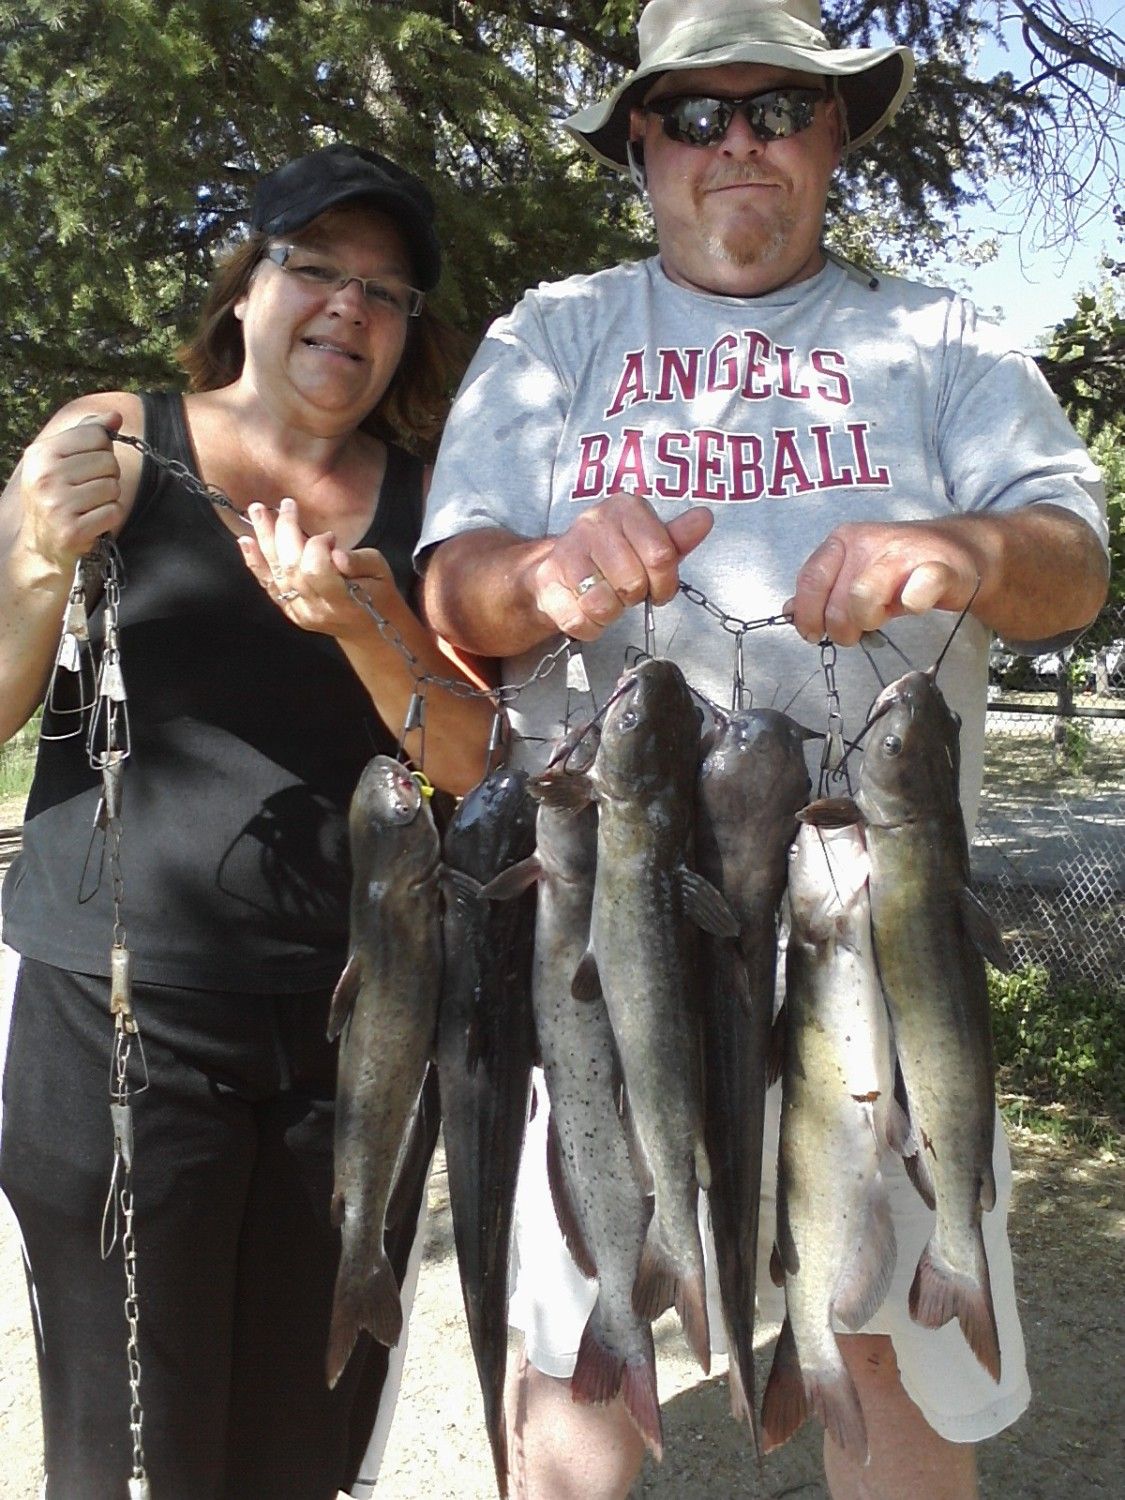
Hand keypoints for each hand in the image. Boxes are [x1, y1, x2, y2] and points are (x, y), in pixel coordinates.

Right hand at [18, 411, 126, 570]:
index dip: (102, 450)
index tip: (88, 465)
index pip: (96, 435)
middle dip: (107, 476)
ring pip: (113, 487)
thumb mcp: (59, 461)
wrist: (42, 546)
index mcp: (40, 454)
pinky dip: (110, 517)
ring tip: (89, 505)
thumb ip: (85, 434)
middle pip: (108, 461)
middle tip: (88, 490)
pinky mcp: (72, 530)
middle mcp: (46, 477)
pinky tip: (93, 520)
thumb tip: (114, 416)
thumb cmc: (56, 498)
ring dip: (108, 498)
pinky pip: (114, 511)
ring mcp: (57, 505)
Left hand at [237, 497, 399, 637]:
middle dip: (286, 531)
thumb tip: (335, 552)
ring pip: (276, 573)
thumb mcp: (381, 571)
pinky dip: (256, 562)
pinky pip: (269, 585)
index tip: (330, 536)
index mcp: (342, 601)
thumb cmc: (379, 595)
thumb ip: (359, 560)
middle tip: (285, 505)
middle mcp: (315, 609)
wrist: (370, 630)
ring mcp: (300, 612)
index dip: (318, 545)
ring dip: (265, 540)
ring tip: (257, 512)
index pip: (316, 568)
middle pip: (291, 566)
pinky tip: (246, 542)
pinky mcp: (290, 610)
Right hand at [528, 492, 713, 641]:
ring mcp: (566, 552)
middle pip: (633, 583)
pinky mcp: (547, 582)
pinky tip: (587, 610)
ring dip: (611, 613)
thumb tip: (705, 518)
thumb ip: (677, 537)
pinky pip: (580, 621)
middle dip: (635, 597)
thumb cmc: (614, 557)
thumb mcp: (649, 544)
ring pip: (604, 604)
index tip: (659, 587)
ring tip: (606, 598)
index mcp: (625, 508)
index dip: (665, 583)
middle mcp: (592, 523)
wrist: (559, 570)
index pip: (662, 556)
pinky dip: (590, 627)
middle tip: (626, 590)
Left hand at [785, 521, 982, 646]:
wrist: (960, 553)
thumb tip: (788, 611)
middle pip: (836, 599)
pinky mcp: (937, 567)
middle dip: (841, 628)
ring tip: (882, 618)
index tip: (813, 634)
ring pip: (864, 597)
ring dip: (869, 620)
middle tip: (856, 631)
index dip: (807, 615)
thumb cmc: (900, 571)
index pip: (810, 581)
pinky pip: (914, 594)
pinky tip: (913, 604)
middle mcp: (868, 541)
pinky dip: (911, 606)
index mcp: (843, 541)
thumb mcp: (854, 577)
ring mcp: (903, 552)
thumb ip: (822, 592)